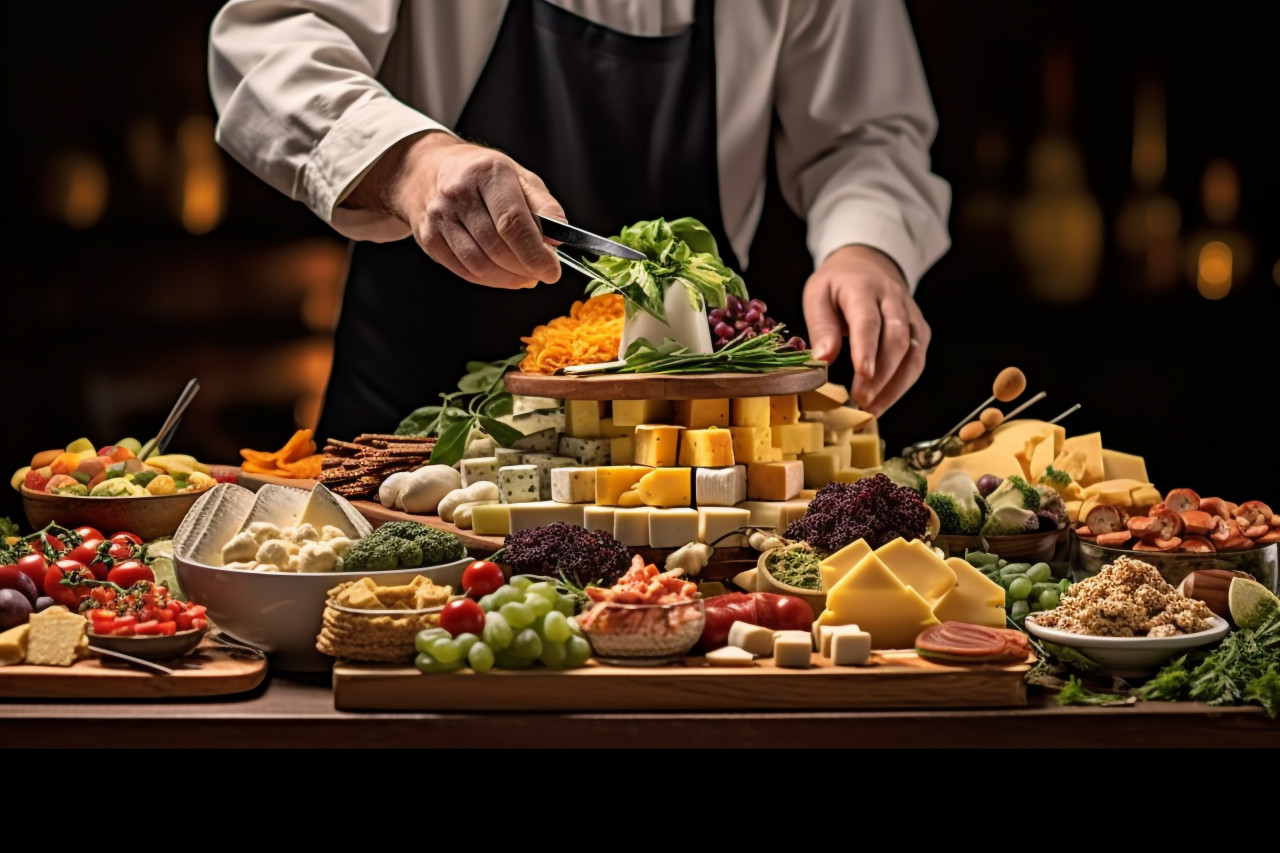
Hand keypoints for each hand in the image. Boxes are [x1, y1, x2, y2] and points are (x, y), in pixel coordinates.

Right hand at [345, 131, 564, 287]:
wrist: (427, 170)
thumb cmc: (483, 176)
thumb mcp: (520, 178)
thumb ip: (545, 207)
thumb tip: (557, 242)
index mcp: (487, 172)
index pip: (512, 222)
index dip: (535, 253)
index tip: (552, 271)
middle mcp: (458, 193)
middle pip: (497, 248)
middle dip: (525, 268)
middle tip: (541, 273)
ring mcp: (439, 217)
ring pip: (480, 265)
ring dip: (509, 279)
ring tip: (526, 276)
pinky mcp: (429, 239)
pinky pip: (465, 271)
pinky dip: (490, 280)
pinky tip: (504, 275)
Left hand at [802, 245, 930, 415]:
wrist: (868, 264)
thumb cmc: (837, 284)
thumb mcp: (818, 295)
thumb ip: (821, 327)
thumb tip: (823, 361)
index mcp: (863, 287)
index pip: (869, 319)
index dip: (867, 348)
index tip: (862, 375)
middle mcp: (893, 300)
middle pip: (897, 338)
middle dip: (881, 374)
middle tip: (861, 401)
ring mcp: (911, 315)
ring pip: (913, 352)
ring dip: (895, 385)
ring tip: (873, 408)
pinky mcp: (920, 330)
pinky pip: (917, 359)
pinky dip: (903, 383)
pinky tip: (884, 400)